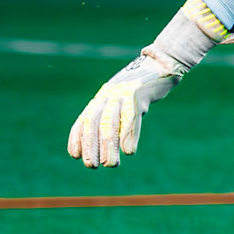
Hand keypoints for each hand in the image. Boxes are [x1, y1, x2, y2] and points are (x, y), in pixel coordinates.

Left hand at [68, 52, 178, 167]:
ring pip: (111, 125)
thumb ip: (111, 117)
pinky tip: (129, 151)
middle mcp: (107, 97)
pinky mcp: (139, 96)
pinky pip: (132, 118)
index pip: (83, 120)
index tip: (75, 155)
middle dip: (91, 146)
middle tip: (91, 165)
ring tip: (111, 164)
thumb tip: (105, 144)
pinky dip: (130, 136)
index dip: (77, 138)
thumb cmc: (138, 90)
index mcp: (100, 99)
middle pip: (94, 124)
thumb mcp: (121, 101)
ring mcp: (122, 95)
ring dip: (109, 147)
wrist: (158, 67)